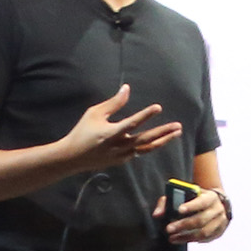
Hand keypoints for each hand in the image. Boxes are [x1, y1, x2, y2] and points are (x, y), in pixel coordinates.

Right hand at [65, 83, 183, 172]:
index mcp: (111, 133)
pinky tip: (159, 139)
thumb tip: (127, 89)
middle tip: (178, 126)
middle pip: (146, 140)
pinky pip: (139, 152)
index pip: (132, 123)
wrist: (72, 157)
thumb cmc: (82, 132)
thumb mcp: (94, 113)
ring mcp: (121, 155)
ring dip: (162, 140)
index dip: (145, 115)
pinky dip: (150, 146)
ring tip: (176, 133)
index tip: (158, 108)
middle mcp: (119, 146)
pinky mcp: (121, 161)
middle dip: (163, 132)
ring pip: (146, 148)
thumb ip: (113, 103)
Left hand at [162, 187, 227, 243]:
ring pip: (203, 232)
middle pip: (201, 220)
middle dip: (183, 225)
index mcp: (210, 197)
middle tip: (168, 229)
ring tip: (172, 238)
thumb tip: (157, 214)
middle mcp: (218, 209)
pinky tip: (183, 239)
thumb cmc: (196, 199)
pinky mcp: (219, 232)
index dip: (191, 206)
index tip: (179, 210)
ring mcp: (220, 222)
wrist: (215, 204)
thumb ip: (168, 202)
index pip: (201, 202)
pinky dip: (193, 240)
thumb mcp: (184, 195)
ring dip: (186, 237)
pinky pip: (206, 239)